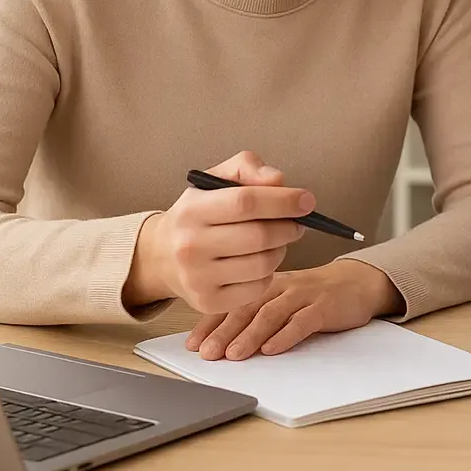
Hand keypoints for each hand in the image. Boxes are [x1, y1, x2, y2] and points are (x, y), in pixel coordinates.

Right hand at [123, 151, 313, 311]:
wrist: (163, 255)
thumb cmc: (199, 213)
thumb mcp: (215, 180)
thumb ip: (247, 168)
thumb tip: (279, 180)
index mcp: (192, 210)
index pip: (245, 202)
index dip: (283, 201)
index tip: (307, 201)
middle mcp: (190, 246)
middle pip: (259, 236)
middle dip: (289, 227)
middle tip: (297, 223)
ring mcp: (197, 278)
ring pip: (263, 264)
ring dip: (281, 250)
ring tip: (277, 241)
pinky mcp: (208, 302)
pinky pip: (257, 288)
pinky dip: (269, 274)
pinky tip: (260, 261)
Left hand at [185, 260, 402, 359]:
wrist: (357, 282)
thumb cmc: (313, 296)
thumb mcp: (281, 299)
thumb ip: (255, 313)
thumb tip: (217, 340)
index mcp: (265, 285)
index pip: (232, 302)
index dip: (210, 323)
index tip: (192, 345)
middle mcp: (281, 287)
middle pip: (247, 308)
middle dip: (224, 332)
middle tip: (207, 354)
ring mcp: (303, 295)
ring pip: (271, 314)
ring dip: (250, 335)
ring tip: (234, 355)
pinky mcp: (324, 306)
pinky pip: (302, 321)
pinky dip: (286, 335)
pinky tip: (272, 349)